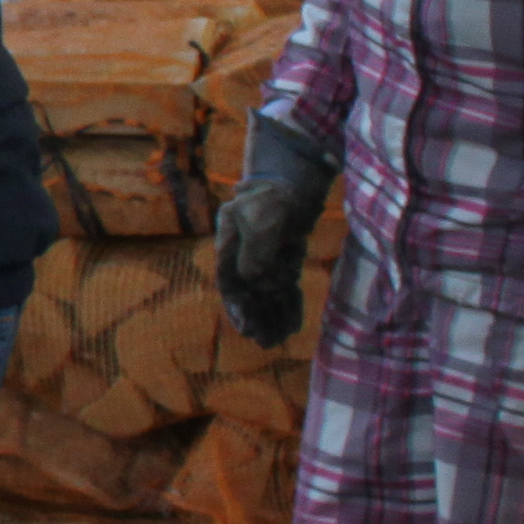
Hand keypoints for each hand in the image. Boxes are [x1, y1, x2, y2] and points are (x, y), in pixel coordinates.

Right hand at [211, 114, 336, 346]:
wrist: (292, 181)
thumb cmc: (272, 196)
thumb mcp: (262, 219)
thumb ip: (256, 249)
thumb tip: (252, 278)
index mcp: (230, 245)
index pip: (231, 283)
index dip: (238, 307)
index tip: (246, 328)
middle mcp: (245, 256)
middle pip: (248, 294)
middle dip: (256, 318)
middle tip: (266, 342)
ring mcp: (264, 258)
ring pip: (266, 294)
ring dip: (271, 316)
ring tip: (279, 339)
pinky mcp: (283, 259)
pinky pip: (283, 287)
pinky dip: (287, 303)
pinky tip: (293, 322)